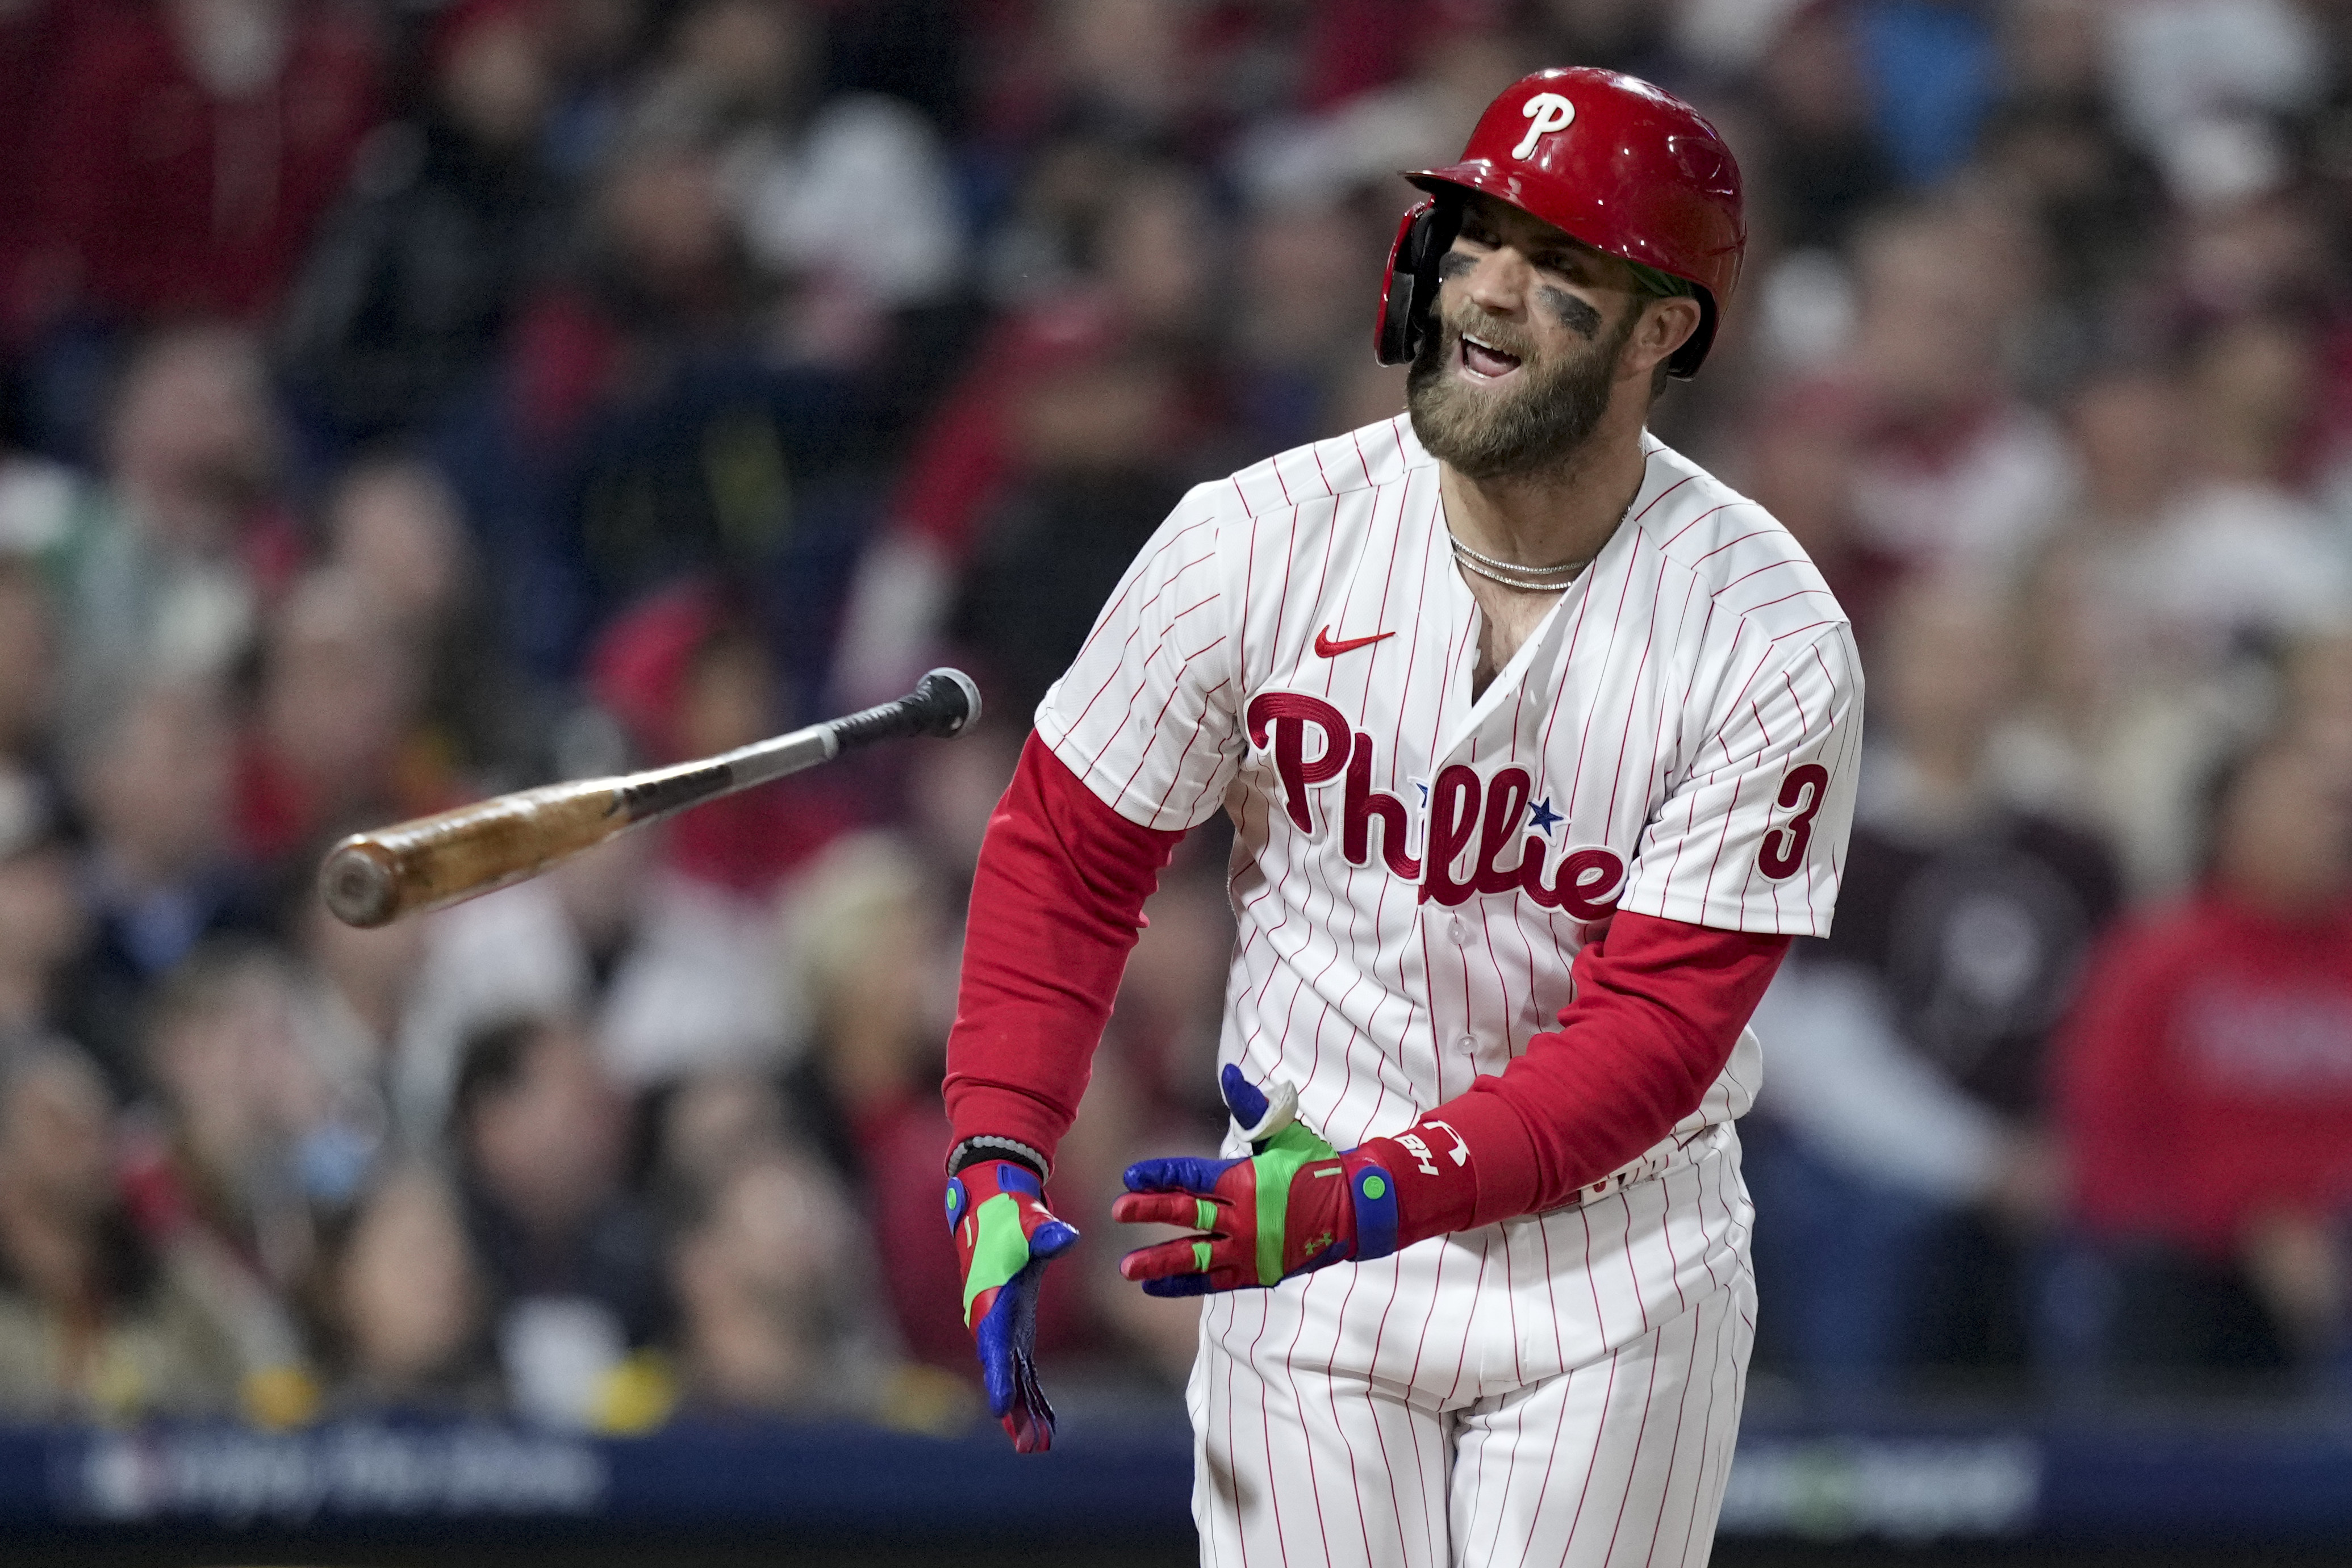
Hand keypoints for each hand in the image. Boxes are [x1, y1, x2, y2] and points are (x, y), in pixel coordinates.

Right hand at [946, 1159, 1077, 1451]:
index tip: (999, 1409)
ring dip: (1025, 1412)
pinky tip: (1046, 1421)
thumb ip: (1043, 1232)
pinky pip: (1022, 1370)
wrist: (990, 1208)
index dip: (997, 1378)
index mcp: (990, 1299)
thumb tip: (1064, 1236)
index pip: (993, 1345)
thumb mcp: (1026, 1220)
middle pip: (1003, 1373)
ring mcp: (1002, 1328)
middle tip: (1030, 1446)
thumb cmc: (1007, 1215)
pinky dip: (1032, 1395)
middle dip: (1014, 1411)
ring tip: (1040, 1446)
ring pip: (1013, 1378)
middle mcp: (991, 1320)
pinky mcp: (1015, 1328)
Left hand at [1113, 1065, 1399, 1294]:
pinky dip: (1183, 1284)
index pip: (1190, 1177)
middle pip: (1186, 1215)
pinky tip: (1155, 1285)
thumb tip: (1229, 1073)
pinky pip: (1211, 1281)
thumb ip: (1251, 1106)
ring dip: (1158, 1261)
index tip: (1130, 1177)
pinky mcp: (1256, 1272)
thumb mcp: (1284, 1132)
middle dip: (1149, 1212)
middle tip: (1117, 1211)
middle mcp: (1243, 1218)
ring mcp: (1249, 1249)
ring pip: (1194, 1256)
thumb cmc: (1315, 1165)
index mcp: (1244, 1181)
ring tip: (1126, 1267)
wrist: (1354, 1209)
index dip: (1159, 1176)